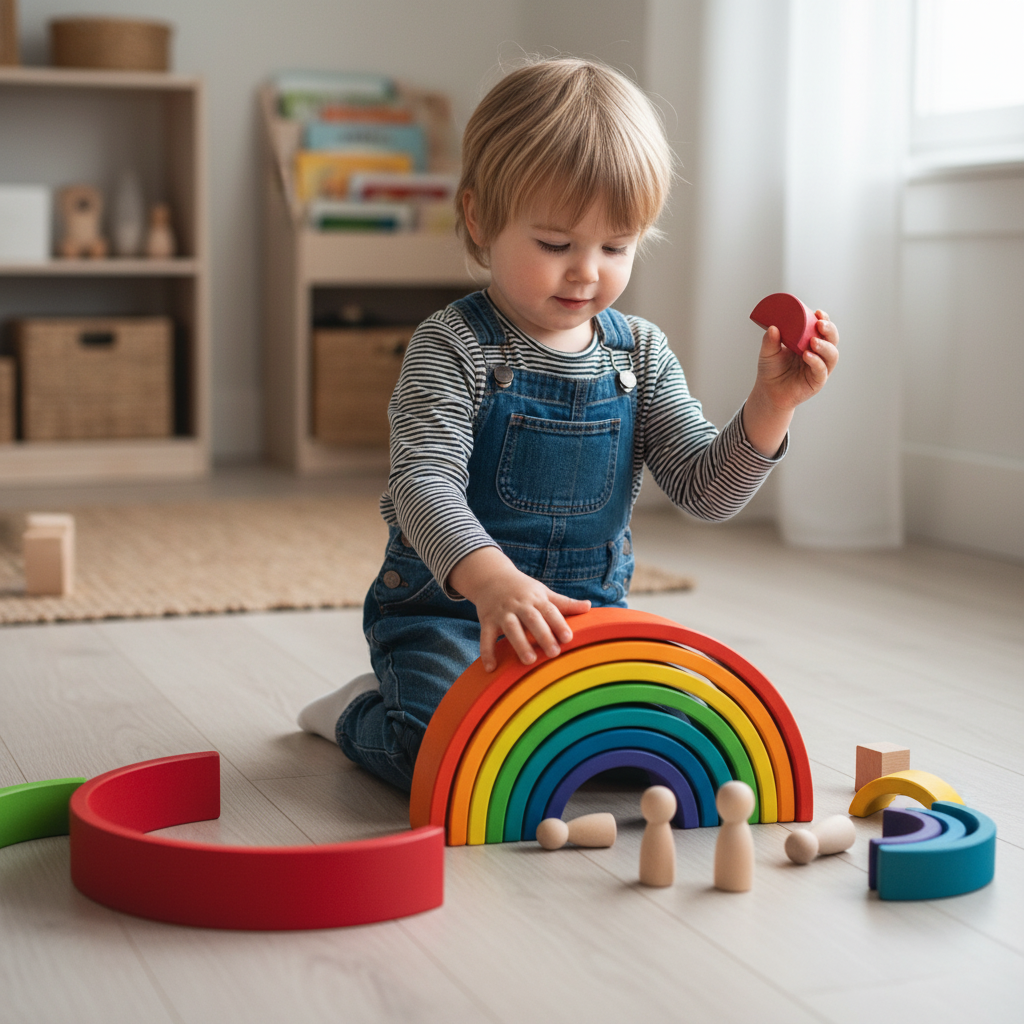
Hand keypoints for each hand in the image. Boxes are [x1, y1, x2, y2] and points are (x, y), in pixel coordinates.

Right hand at [448, 546, 590, 671]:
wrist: (491, 577)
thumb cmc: (523, 589)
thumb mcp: (543, 592)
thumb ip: (564, 603)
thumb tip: (589, 606)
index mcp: (535, 598)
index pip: (549, 610)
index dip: (558, 623)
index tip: (568, 638)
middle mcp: (519, 605)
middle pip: (532, 619)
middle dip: (542, 635)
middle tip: (554, 653)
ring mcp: (502, 613)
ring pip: (510, 628)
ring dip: (519, 644)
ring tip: (529, 661)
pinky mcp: (486, 620)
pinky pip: (486, 637)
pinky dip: (487, 652)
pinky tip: (491, 668)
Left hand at [743, 311, 839, 455]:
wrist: (768, 392)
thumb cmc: (771, 370)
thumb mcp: (768, 352)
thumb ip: (770, 341)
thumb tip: (773, 327)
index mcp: (810, 343)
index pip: (822, 329)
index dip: (824, 319)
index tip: (818, 312)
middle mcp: (819, 354)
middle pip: (832, 339)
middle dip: (829, 330)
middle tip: (819, 324)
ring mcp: (820, 368)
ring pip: (832, 355)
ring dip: (824, 346)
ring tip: (813, 341)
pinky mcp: (817, 382)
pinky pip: (821, 371)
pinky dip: (816, 362)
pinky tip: (808, 355)